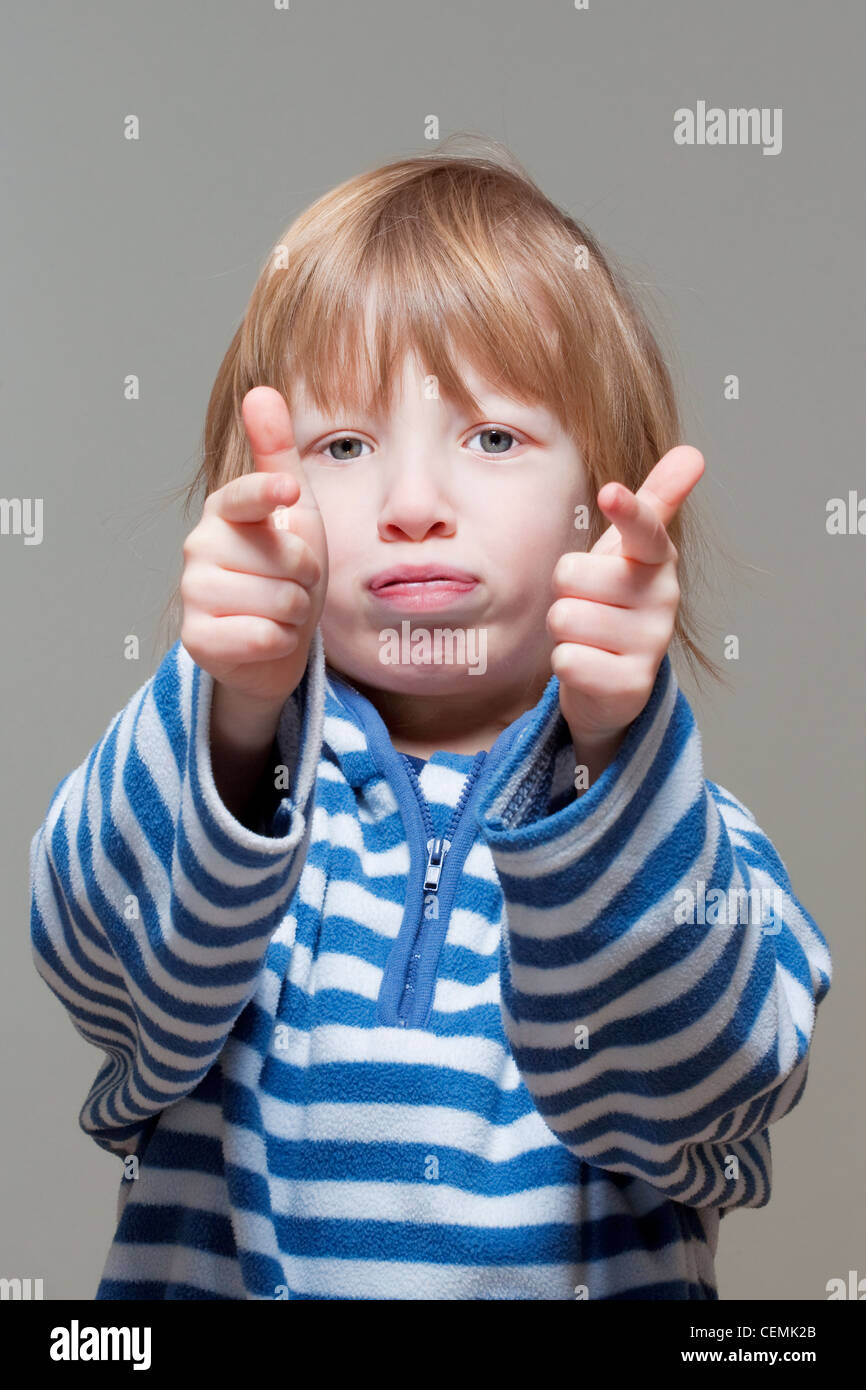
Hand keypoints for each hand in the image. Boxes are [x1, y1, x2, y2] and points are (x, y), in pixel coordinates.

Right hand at [180, 386, 328, 705]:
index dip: (268, 494)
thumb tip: (260, 391)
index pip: (245, 497)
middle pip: (285, 561)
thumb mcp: (295, 511)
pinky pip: (262, 637)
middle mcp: (199, 546)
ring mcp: (193, 593)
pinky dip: (279, 642)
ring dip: (295, 614)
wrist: (270, 642)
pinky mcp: (197, 638)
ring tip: (279, 611)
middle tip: (291, 584)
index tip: (288, 491)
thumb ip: (277, 454)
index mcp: (225, 511)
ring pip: (279, 602)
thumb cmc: (286, 571)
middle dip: (305, 579)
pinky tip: (265, 637)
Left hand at [547, 445, 704, 762]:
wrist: (614, 683)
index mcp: (657, 561)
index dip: (628, 511)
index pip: (645, 529)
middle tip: (588, 606)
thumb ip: (653, 504)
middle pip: (570, 573)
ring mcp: (650, 644)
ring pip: (564, 617)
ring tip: (589, 637)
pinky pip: (568, 659)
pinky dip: (568, 664)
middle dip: (565, 592)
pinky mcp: (630, 685)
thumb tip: (692, 453)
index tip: (610, 492)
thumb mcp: (629, 554)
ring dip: (564, 630)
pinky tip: (591, 666)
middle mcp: (662, 599)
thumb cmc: (614, 605)